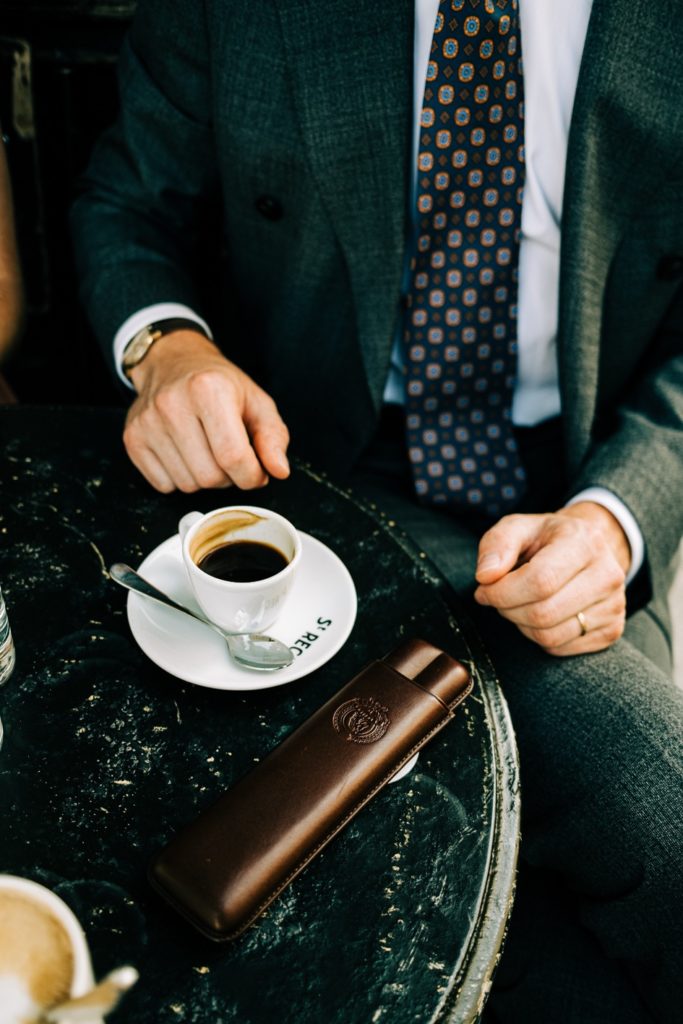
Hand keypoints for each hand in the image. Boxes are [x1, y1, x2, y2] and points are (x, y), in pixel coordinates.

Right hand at [124, 330, 289, 492]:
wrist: (173, 363)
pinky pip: (164, 485)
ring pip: (187, 485)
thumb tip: (279, 470)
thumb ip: (273, 437)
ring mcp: (148, 422)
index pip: (234, 457)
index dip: (252, 475)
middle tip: (229, 456)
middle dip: (228, 477)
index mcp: (209, 390)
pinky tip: (185, 454)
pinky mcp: (132, 438)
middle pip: (210, 476)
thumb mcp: (257, 402)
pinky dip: (180, 478)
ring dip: (204, 478)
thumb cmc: (219, 384)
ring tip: (207, 451)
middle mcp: (173, 404)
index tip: (256, 471)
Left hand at [474, 502, 630, 655]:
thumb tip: (485, 576)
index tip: (483, 590)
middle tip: (499, 598)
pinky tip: (539, 614)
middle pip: (543, 613)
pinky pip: (560, 648)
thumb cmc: (544, 540)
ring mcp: (615, 605)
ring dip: (521, 625)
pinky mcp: (612, 630)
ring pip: (549, 636)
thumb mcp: (516, 528)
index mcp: (584, 542)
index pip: (540, 581)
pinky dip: (538, 637)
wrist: (586, 549)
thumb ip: (496, 545)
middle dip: (508, 610)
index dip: (503, 592)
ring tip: (519, 604)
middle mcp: (608, 574)